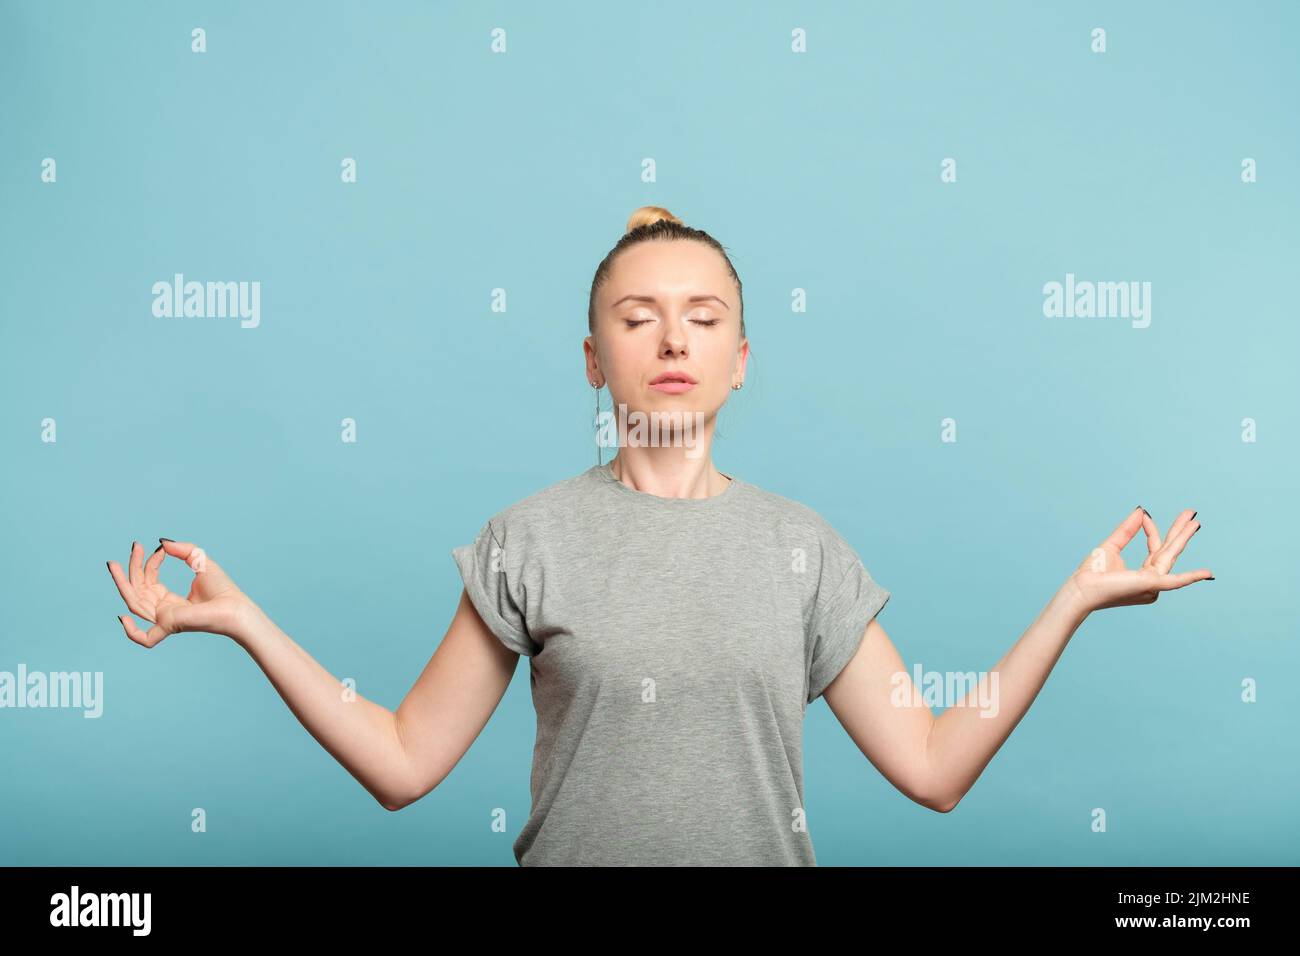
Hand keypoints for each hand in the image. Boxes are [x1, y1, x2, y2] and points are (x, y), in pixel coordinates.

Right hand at [106, 539, 259, 646]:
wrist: (235, 606)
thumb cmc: (223, 589)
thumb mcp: (201, 562)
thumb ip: (184, 550)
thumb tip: (163, 543)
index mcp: (170, 600)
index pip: (150, 581)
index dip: (151, 563)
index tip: (160, 548)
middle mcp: (164, 611)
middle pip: (138, 590)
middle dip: (131, 569)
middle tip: (131, 547)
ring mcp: (165, 620)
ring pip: (134, 603)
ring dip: (122, 583)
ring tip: (114, 564)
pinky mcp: (169, 627)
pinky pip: (144, 637)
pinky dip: (131, 631)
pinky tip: (122, 617)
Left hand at [1067, 506, 1212, 612]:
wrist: (1080, 589)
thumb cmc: (1092, 573)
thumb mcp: (1112, 545)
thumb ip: (1127, 529)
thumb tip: (1142, 510)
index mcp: (1143, 573)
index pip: (1154, 547)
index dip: (1152, 530)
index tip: (1146, 515)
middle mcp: (1152, 581)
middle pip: (1169, 551)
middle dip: (1180, 532)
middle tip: (1192, 513)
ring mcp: (1153, 584)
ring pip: (1170, 556)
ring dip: (1182, 537)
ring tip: (1194, 521)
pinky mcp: (1150, 585)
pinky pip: (1175, 581)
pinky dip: (1192, 577)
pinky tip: (1208, 573)